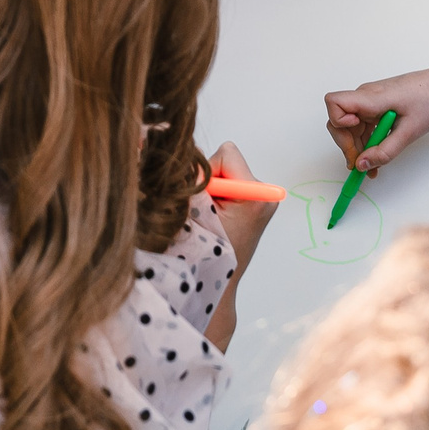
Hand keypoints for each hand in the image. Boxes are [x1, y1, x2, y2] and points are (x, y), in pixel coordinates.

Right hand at [204, 141, 276, 351]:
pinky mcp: (252, 204)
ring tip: (207, 221)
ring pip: (220, 173)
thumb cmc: (204, 257)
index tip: (201, 203)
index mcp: (256, 195)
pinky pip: (224, 185)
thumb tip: (164, 140)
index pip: (224, 154)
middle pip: (222, 162)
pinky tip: (212, 220)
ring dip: (207, 192)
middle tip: (204, 215)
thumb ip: (184, 177)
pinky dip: (213, 198)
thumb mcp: (190, 212)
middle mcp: (264, 194)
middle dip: (205, 182)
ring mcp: (259, 199)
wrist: (216, 290)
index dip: (204, 174)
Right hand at [324, 65, 428, 175]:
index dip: (338, 123)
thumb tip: (361, 165)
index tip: (356, 138)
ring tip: (372, 168)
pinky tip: (377, 156)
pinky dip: (367, 141)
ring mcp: (371, 100)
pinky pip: (364, 124)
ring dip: (358, 147)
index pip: (334, 102)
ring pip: (351, 126)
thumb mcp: (409, 132)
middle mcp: (366, 96)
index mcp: (372, 97)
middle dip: (348, 145)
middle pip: (340, 120)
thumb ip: (384, 151)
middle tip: (361, 165)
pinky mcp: (377, 104)